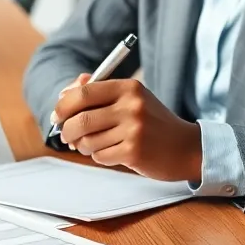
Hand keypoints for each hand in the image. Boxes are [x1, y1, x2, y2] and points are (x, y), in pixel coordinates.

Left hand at [53, 78, 202, 181]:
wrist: (186, 147)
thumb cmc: (152, 122)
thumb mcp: (132, 98)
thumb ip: (99, 91)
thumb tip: (64, 94)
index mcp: (128, 87)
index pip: (83, 92)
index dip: (63, 105)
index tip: (58, 115)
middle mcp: (131, 106)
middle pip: (80, 119)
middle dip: (66, 129)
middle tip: (66, 135)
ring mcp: (134, 130)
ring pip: (87, 140)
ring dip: (84, 146)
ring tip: (94, 144)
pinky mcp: (134, 152)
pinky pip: (100, 156)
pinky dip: (100, 156)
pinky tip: (113, 152)